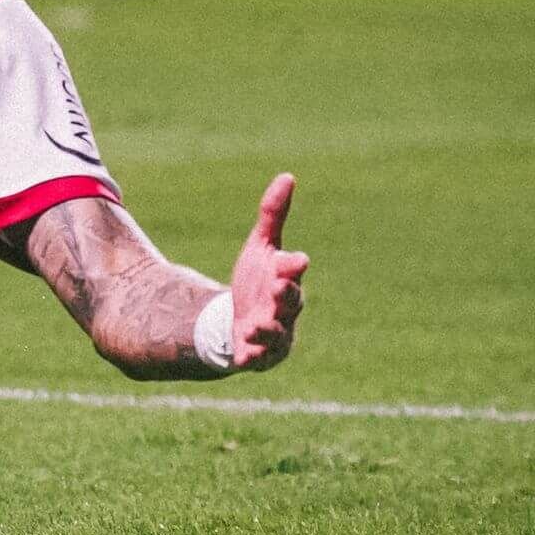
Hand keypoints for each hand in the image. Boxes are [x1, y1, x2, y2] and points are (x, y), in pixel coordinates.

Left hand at [229, 173, 307, 370]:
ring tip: (254, 326)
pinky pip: (259, 358)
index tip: (294, 259)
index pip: (293, 270)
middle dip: (285, 295)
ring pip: (276, 333)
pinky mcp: (260, 354)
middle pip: (290, 301)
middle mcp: (286, 307)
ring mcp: (275, 332)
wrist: (241, 321)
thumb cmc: (257, 280)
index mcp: (286, 278)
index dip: (293, 265)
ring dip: (267, 330)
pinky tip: (243, 357)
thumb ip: (272, 215)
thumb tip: (287, 176)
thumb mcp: (261, 246)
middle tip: (278, 286)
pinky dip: (252, 357)